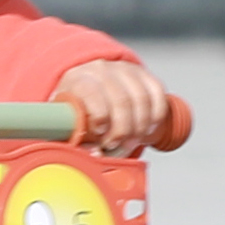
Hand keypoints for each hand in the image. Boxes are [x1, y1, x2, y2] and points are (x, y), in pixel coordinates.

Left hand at [55, 59, 173, 156]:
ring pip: (141, 98)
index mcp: (78, 80)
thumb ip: (77, 141)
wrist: (89, 87)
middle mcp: (102, 69)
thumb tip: (96, 154)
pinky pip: (157, 93)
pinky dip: (156, 115)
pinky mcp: (143, 74)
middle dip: (123, 130)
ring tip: (132, 141)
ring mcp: (124, 70)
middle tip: (118, 146)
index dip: (100, 117)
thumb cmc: (77, 109)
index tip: (101, 136)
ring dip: (140, 126)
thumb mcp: (67, 124)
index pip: (92, 93)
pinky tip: (147, 129)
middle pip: (121, 99)